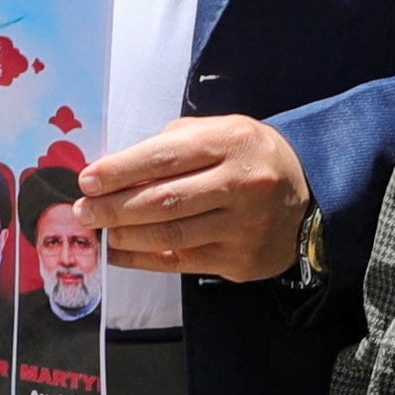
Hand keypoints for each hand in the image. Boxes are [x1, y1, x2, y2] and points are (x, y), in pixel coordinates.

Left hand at [86, 114, 317, 284]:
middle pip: (165, 199)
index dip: (120, 170)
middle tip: (82, 211)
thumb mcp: (221, 133)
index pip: (165, 157)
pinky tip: (118, 252)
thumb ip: (173, 144)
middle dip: (114, 206)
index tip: (87, 180)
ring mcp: (244, 226)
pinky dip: (142, 258)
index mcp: (231, 143)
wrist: (312, 199)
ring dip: (125, 234)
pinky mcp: (241, 260)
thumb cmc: (249, 159)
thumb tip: (116, 169)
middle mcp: (242, 185)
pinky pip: (181, 261)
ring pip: (171, 233)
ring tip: (98, 229)